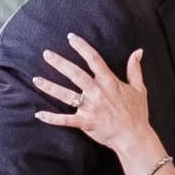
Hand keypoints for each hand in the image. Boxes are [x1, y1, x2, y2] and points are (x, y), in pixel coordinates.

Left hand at [41, 32, 159, 170]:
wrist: (134, 137)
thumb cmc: (137, 113)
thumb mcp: (139, 88)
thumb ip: (135, 69)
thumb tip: (138, 51)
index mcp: (109, 82)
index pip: (94, 59)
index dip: (82, 47)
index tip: (71, 37)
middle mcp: (97, 92)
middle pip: (75, 74)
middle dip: (59, 63)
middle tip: (46, 54)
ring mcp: (90, 108)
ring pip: (66, 95)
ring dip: (50, 87)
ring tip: (36, 79)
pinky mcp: (85, 123)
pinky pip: (65, 120)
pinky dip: (51, 118)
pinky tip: (38, 114)